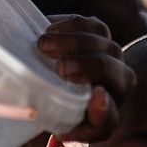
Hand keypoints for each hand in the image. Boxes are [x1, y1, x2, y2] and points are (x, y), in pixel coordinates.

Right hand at [36, 14, 133, 142]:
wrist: (37, 76)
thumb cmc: (37, 101)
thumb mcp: (37, 117)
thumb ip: (42, 117)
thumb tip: (29, 111)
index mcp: (100, 121)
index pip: (108, 120)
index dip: (104, 110)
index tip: (94, 97)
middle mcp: (113, 90)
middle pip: (117, 77)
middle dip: (91, 69)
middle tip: (61, 67)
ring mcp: (111, 59)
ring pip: (108, 47)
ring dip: (77, 43)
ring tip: (43, 44)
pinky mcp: (100, 35)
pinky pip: (95, 26)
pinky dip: (74, 25)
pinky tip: (49, 28)